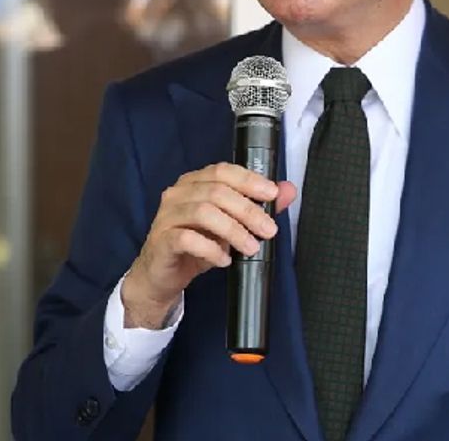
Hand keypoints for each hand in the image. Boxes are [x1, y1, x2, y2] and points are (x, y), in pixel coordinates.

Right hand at [122, 163, 295, 328]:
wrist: (161, 276)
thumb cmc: (195, 246)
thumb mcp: (229, 226)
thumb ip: (257, 206)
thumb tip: (287, 191)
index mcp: (194, 183)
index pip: (222, 171)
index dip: (249, 180)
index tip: (272, 194)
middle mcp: (177, 194)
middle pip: (216, 192)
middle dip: (248, 210)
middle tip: (268, 230)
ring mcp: (166, 216)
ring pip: (203, 212)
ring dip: (233, 230)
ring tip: (251, 247)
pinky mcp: (161, 240)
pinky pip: (187, 239)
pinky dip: (211, 249)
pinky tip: (224, 260)